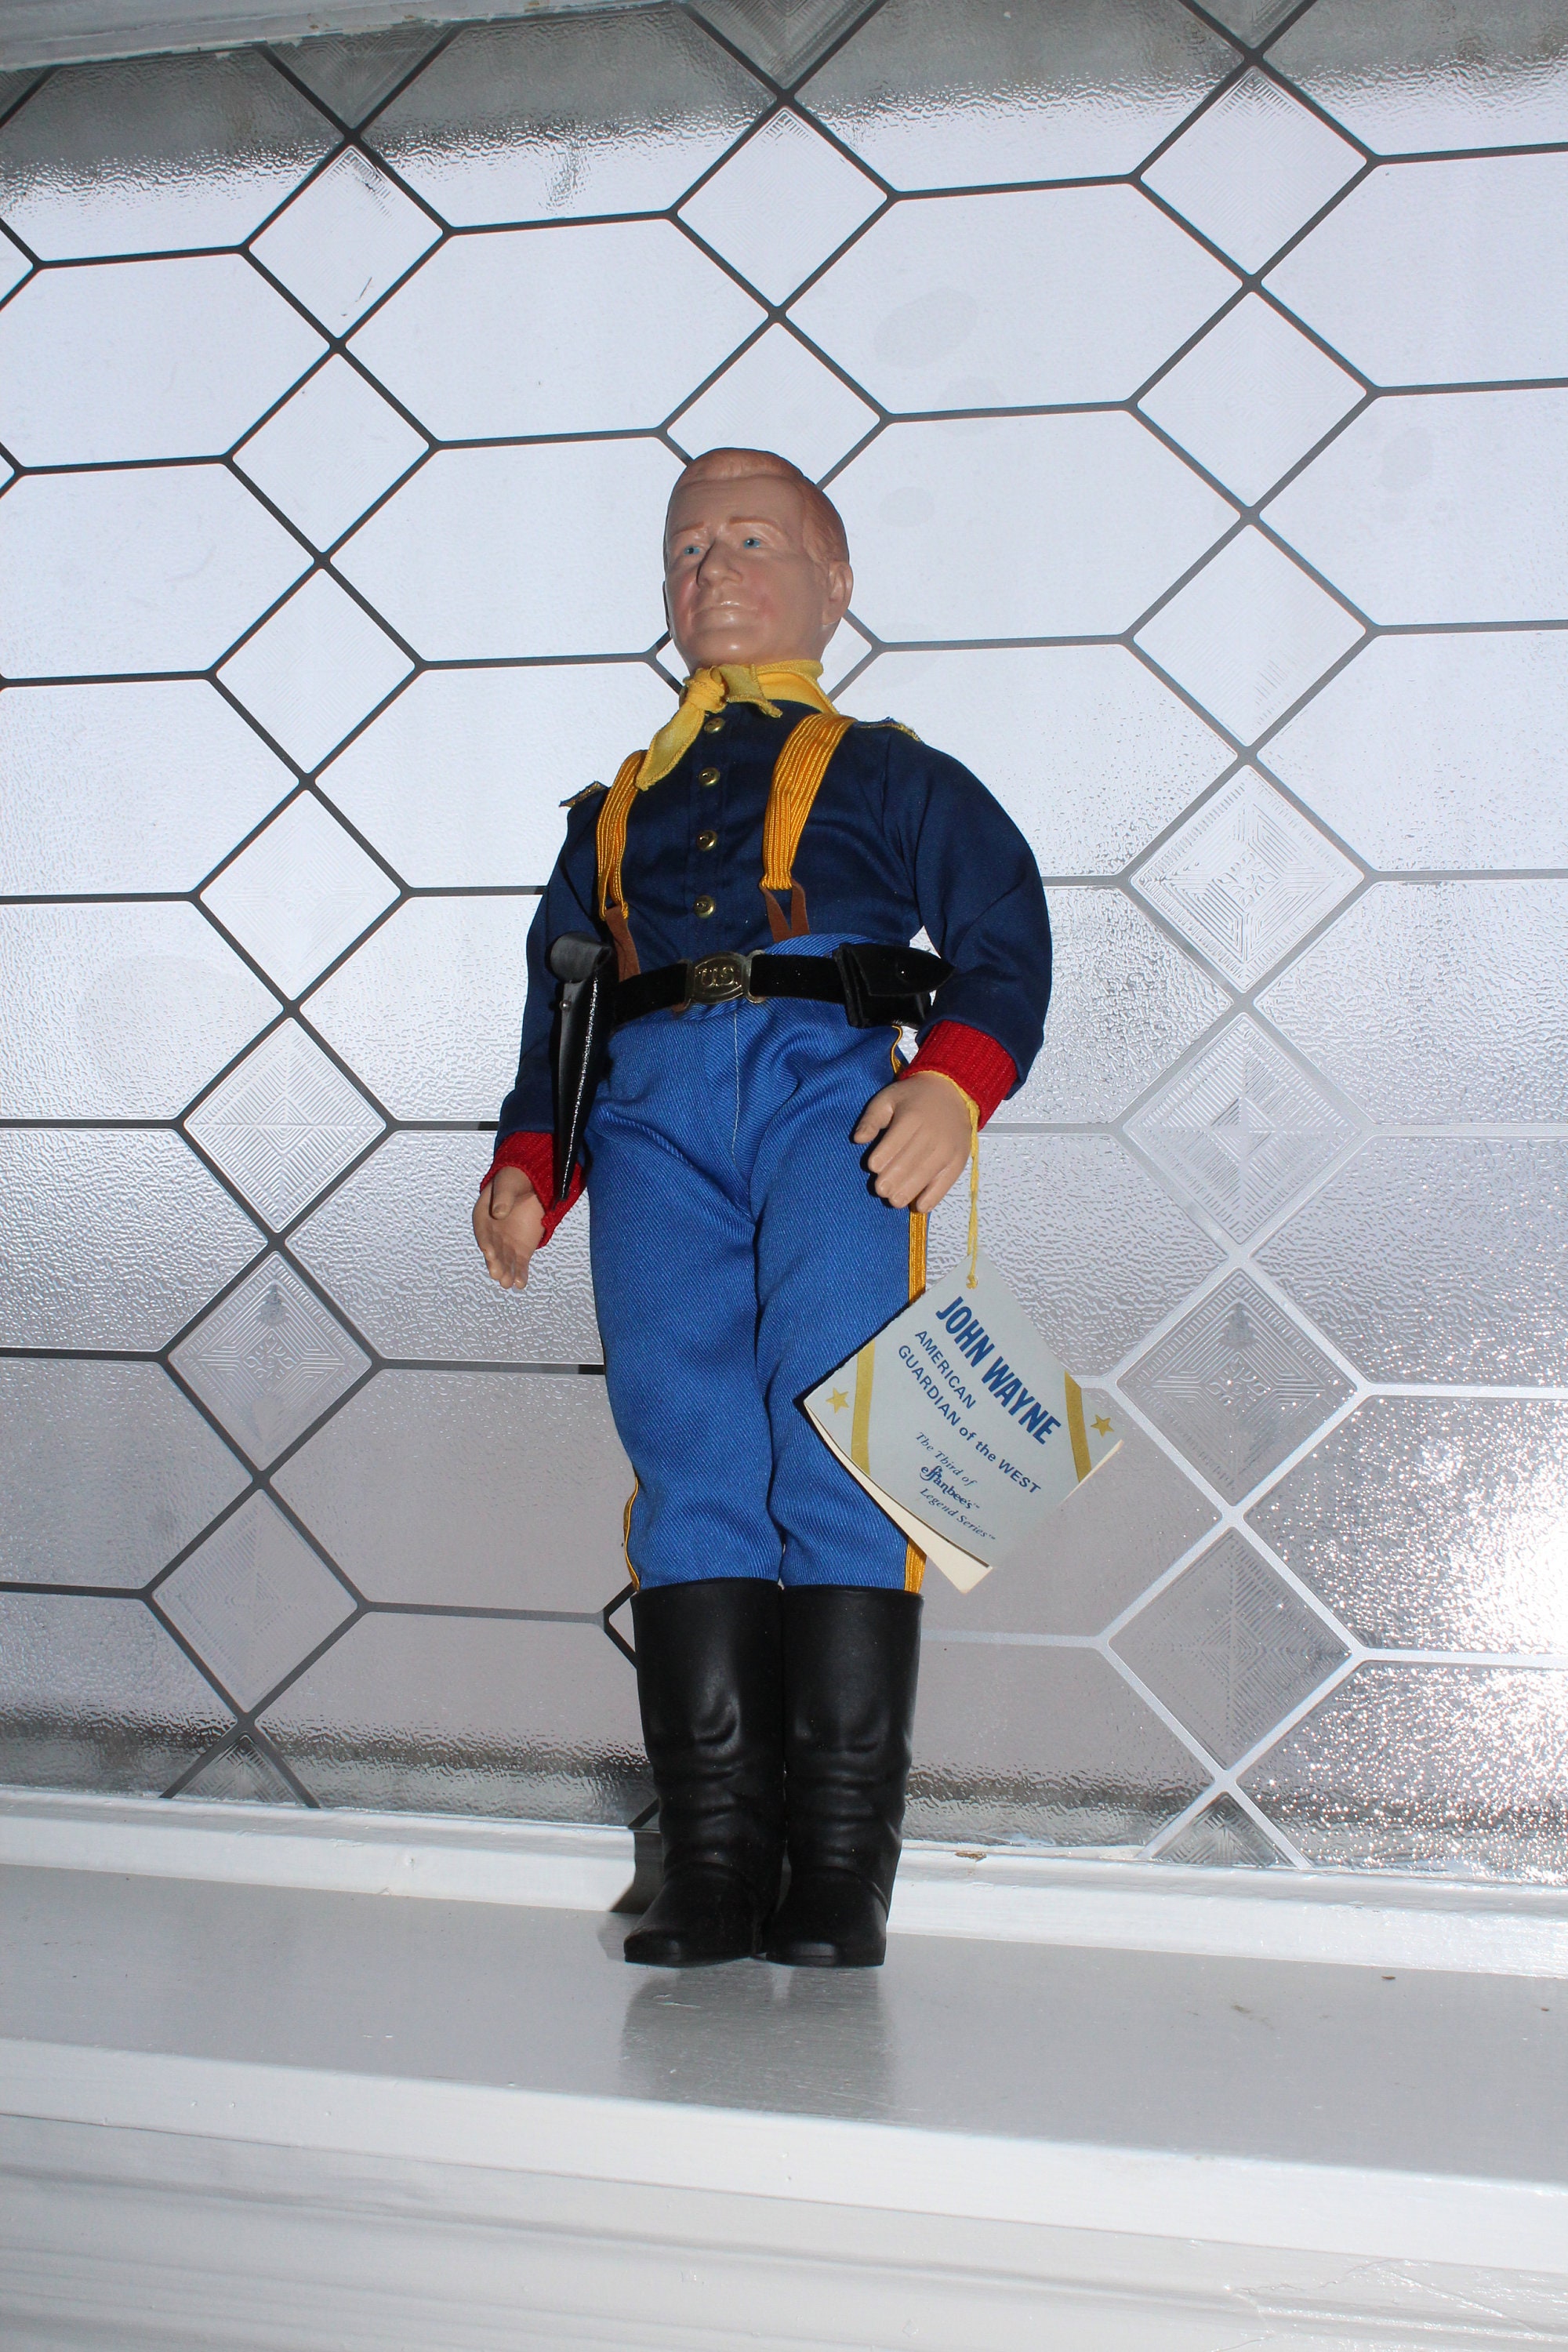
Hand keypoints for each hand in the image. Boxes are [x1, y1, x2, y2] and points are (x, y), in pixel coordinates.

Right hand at [472, 1164, 544, 1289]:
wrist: (532, 1184)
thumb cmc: (516, 1181)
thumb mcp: (509, 1183)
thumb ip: (503, 1198)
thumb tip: (498, 1213)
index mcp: (484, 1215)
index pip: (483, 1231)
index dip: (486, 1241)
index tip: (489, 1252)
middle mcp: (492, 1234)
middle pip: (493, 1250)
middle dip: (495, 1262)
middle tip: (498, 1275)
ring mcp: (506, 1244)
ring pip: (505, 1260)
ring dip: (507, 1272)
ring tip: (509, 1283)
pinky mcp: (521, 1250)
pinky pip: (519, 1264)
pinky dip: (520, 1274)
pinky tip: (521, 1284)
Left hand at [853, 1072, 971, 1212]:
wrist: (952, 1092)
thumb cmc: (913, 1098)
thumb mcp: (887, 1099)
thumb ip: (871, 1119)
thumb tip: (858, 1140)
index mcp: (911, 1117)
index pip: (893, 1145)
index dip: (880, 1160)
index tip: (872, 1167)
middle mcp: (931, 1134)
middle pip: (907, 1164)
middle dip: (890, 1181)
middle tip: (880, 1189)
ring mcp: (947, 1149)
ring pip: (924, 1176)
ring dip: (907, 1192)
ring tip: (894, 1200)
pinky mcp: (958, 1160)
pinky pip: (945, 1183)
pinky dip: (932, 1198)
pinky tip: (918, 1206)